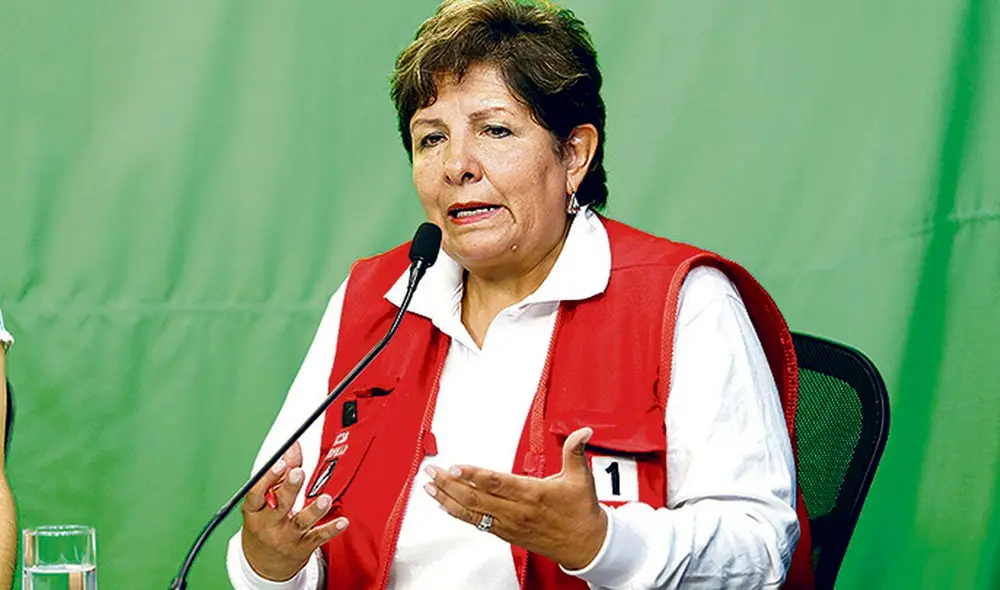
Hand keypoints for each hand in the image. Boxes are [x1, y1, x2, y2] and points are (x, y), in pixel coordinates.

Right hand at [241, 442, 348, 580]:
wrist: (263, 565)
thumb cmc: (265, 523)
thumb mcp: (264, 501)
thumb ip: (280, 474)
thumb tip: (293, 446)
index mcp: (255, 511)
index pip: (256, 494)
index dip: (267, 478)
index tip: (280, 464)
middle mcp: (268, 525)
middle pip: (280, 505)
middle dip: (289, 488)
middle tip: (299, 473)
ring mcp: (286, 537)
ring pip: (300, 523)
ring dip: (313, 511)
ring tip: (324, 499)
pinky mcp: (302, 547)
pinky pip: (318, 537)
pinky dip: (331, 529)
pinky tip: (342, 521)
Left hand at [424, 427, 606, 569]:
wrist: (586, 546)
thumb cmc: (581, 512)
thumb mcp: (581, 478)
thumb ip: (575, 451)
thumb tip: (582, 431)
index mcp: (532, 494)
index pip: (496, 483)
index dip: (473, 475)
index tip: (455, 467)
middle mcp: (517, 511)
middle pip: (476, 497)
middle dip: (449, 484)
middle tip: (432, 471)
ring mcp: (508, 525)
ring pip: (471, 512)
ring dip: (447, 498)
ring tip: (429, 486)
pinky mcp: (506, 533)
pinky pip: (476, 523)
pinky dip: (458, 513)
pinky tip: (445, 504)